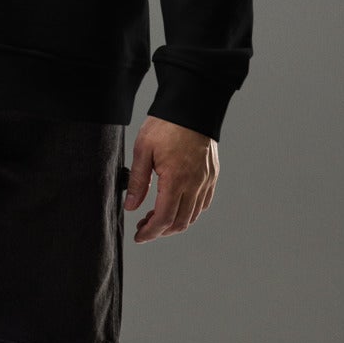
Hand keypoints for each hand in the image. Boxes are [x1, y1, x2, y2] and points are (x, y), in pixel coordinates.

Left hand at [124, 116, 217, 240]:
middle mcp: (195, 183)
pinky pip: (203, 203)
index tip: (139, 236)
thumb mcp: (143, 150)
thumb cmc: (165, 125)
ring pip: (193, 215)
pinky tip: (176, 206)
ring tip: (156, 217)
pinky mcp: (212, 174)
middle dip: (161, 231)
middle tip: (144, 227)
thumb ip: (138, 182)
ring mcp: (206, 180)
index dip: (151, 232)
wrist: (192, 106)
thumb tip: (132, 207)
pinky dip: (190, 212)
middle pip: (180, 222)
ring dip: (175, 222)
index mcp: (176, 179)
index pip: (164, 218)